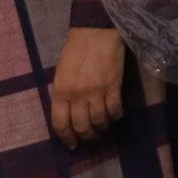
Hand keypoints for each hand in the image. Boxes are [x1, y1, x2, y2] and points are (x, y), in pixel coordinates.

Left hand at [49, 27, 125, 148]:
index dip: (67, 138)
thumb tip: (70, 113)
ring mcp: (96, 91)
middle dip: (87, 137)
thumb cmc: (75, 50)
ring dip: (102, 128)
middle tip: (92, 139)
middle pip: (81, 127)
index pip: (60, 124)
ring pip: (99, 121)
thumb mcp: (61, 73)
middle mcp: (77, 95)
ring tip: (105, 127)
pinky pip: (115, 110)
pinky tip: (116, 116)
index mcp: (60, 91)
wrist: (95, 31)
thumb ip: (64, 94)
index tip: (73, 145)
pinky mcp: (113, 86)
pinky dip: (116, 116)